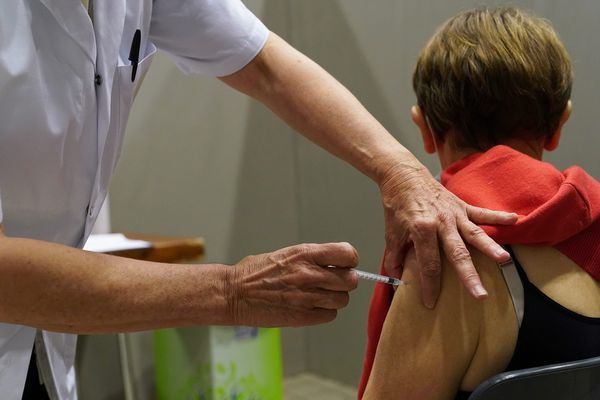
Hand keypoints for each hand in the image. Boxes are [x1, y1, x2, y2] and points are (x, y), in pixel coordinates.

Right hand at [226, 242, 358, 326]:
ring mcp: (307, 297)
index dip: (349, 260)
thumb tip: (334, 264)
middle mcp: (309, 274)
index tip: (345, 264)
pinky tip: (312, 307)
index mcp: (305, 254)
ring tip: (320, 295)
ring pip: (343, 299)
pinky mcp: (302, 316)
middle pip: (350, 280)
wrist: (234, 293)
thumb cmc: (256, 272)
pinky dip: (325, 312)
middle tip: (334, 282)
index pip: (347, 254)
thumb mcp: (287, 253)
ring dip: (335, 298)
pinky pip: (330, 315)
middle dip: (345, 281)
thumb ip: (311, 258)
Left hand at [379, 165, 516, 308]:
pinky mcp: (461, 206)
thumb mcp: (391, 232)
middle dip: (469, 276)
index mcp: (421, 230)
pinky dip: (499, 216)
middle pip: (457, 254)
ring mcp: (454, 214)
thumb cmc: (397, 205)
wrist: (403, 175)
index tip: (431, 303)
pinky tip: (515, 219)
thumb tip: (397, 277)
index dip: (430, 285)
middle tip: (480, 295)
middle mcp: (441, 223)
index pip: (428, 264)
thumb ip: (394, 257)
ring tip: (504, 260)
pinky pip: (482, 213)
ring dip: (490, 247)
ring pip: (475, 234)